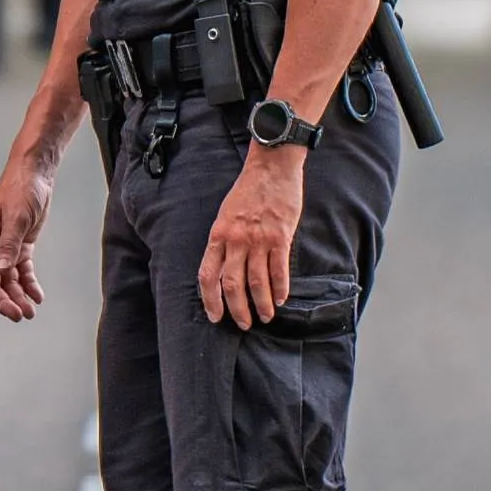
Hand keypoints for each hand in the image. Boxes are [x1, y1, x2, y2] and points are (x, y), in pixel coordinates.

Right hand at [0, 155, 54, 320]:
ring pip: (6, 281)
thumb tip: (0, 271)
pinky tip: (37, 297)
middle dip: (3, 301)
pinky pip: (21, 272)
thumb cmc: (20, 189)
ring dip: (16, 297)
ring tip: (29, 313)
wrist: (35, 175)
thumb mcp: (17, 216)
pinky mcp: (20, 248)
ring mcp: (4, 249)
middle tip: (18, 316)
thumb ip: (9, 244)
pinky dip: (28, 285)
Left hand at [197, 145, 303, 329]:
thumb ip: (224, 240)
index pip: (208, 275)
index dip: (210, 300)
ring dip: (262, 304)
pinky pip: (279, 270)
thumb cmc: (248, 190)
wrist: (271, 166)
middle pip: (233, 285)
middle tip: (245, 324)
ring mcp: (258, 240)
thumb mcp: (225, 214)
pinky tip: (282, 299)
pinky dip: (280, 288)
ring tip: (266, 316)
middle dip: (238, 310)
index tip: (215, 316)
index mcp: (218, 235)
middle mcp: (236, 240)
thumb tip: (225, 268)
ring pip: (257, 282)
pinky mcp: (280, 237)